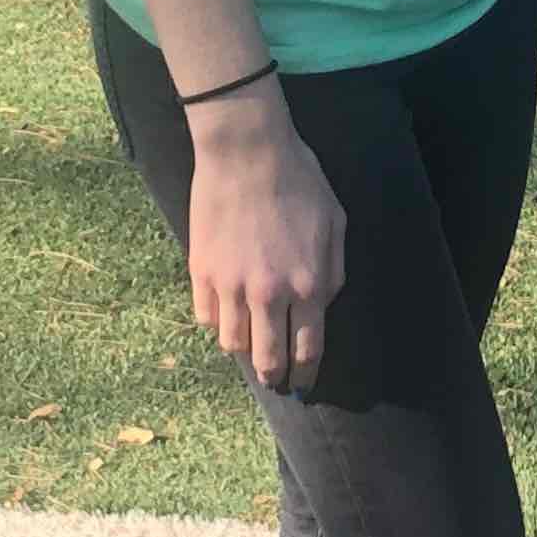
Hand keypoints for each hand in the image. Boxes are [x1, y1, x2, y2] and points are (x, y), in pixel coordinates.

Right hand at [186, 94, 346, 395]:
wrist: (246, 151)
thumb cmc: (298, 181)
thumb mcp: (334, 223)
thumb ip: (333, 272)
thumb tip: (323, 305)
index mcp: (308, 284)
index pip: (308, 349)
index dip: (306, 374)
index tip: (303, 385)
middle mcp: (269, 294)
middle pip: (268, 360)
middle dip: (274, 377)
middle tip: (276, 379)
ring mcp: (231, 286)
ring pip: (233, 345)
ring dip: (244, 350)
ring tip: (250, 342)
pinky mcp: (202, 273)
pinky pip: (207, 317)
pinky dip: (218, 321)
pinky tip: (227, 311)